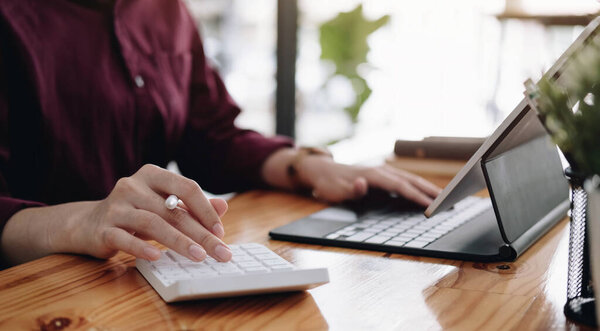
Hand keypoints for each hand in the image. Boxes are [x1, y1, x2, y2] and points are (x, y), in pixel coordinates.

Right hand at [64, 164, 231, 261]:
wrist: (88, 224)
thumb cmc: (135, 212)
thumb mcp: (164, 205)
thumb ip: (191, 205)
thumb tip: (223, 206)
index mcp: (152, 175)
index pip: (186, 187)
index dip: (206, 210)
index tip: (220, 232)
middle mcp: (133, 186)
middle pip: (173, 210)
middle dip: (200, 233)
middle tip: (220, 252)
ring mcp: (116, 207)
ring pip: (152, 223)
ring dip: (178, 241)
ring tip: (198, 256)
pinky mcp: (102, 228)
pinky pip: (123, 239)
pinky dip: (141, 248)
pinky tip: (157, 257)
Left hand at [295, 157, 441, 205]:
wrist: (323, 171)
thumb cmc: (330, 185)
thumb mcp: (336, 191)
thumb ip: (351, 190)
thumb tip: (362, 184)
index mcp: (373, 175)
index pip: (400, 187)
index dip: (416, 196)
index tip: (430, 205)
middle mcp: (381, 170)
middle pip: (410, 180)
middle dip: (429, 190)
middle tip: (448, 201)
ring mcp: (383, 171)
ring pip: (410, 178)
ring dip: (427, 187)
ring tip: (445, 197)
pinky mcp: (383, 174)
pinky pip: (405, 180)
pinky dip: (418, 185)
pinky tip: (427, 192)